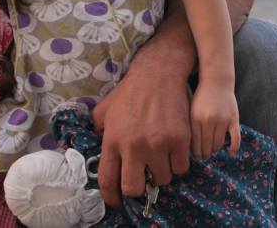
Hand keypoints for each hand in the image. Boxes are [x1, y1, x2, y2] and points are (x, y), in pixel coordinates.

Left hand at [92, 71, 191, 206]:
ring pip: (163, 179)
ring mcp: (158, 144)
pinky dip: (179, 162)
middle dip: (139, 187)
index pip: (108, 181)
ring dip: (162, 172)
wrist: (158, 74)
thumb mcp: (104, 109)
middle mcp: (133, 146)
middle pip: (134, 189)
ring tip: (160, 155)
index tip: (117, 201)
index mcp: (113, 140)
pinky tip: (174, 148)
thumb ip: (98, 132)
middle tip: (143, 176)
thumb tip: (95, 149)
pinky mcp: (179, 140)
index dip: (112, 197)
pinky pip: (181, 167)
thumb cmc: (130, 92)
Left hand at [189, 81, 239, 159]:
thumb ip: (191, 126)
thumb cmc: (201, 97)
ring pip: (219, 143)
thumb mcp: (191, 109)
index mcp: (195, 119)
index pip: (195, 144)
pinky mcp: (234, 119)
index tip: (197, 157)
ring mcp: (222, 120)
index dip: (196, 154)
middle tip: (204, 157)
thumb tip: (189, 147)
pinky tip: (231, 153)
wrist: (216, 81)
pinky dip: (234, 148)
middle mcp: (208, 120)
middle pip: (207, 146)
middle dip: (205, 154)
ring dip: (215, 149)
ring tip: (213, 150)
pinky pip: (235, 138)